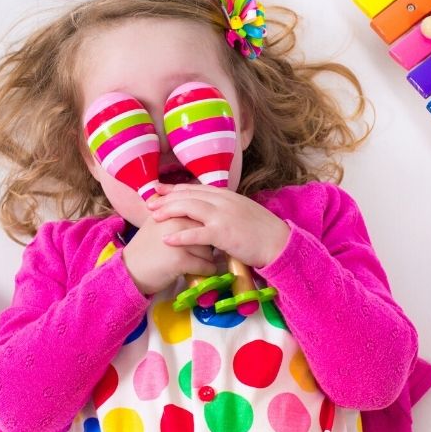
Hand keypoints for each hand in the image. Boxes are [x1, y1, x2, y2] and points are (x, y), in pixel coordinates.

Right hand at [121, 215, 216, 295]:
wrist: (129, 271)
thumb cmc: (145, 248)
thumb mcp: (157, 223)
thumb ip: (174, 213)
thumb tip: (198, 209)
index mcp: (171, 211)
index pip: (199, 215)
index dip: (204, 227)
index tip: (204, 237)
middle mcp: (175, 222)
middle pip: (206, 231)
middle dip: (208, 242)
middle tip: (205, 251)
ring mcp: (178, 241)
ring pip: (208, 250)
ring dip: (208, 258)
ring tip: (200, 262)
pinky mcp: (180, 260)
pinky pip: (204, 265)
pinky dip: (207, 271)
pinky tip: (203, 272)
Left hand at [146, 183, 289, 268]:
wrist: (280, 243)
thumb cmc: (262, 232)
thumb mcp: (243, 213)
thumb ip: (226, 209)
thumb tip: (211, 212)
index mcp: (228, 195)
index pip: (196, 188)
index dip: (176, 189)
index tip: (160, 190)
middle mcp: (223, 201)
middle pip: (189, 195)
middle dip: (167, 198)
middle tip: (150, 202)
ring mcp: (223, 216)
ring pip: (190, 208)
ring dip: (169, 211)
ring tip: (153, 216)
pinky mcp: (224, 234)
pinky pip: (197, 233)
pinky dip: (180, 235)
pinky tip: (167, 238)